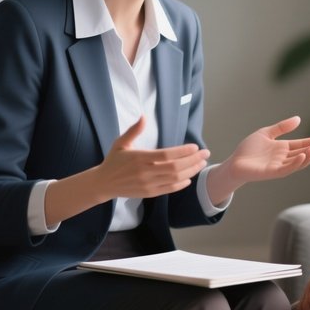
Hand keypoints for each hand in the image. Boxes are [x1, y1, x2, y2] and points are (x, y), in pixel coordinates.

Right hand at [93, 116, 209, 198]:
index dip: (183, 151)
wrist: (103, 183)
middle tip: (205, 154)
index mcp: (140, 158)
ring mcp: (148, 184)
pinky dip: (181, 184)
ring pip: (175, 179)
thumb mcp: (121, 142)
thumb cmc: (114, 160)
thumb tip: (143, 116)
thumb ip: (134, 130)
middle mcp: (145, 172)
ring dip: (191, 171)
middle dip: (193, 160)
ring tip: (202, 163)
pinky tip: (189, 178)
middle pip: (175, 168)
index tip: (195, 147)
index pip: (166, 155)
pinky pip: (169, 189)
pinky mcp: (149, 193)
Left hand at [206, 116, 309, 203]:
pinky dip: (296, 163)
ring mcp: (279, 165)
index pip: (301, 145)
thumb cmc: (249, 149)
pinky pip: (287, 168)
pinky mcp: (272, 172)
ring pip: (297, 162)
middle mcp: (283, 157)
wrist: (234, 162)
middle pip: (303, 153)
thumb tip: (299, 119)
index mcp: (283, 148)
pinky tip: (302, 156)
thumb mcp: (266, 133)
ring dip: (308, 156)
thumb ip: (282, 127)